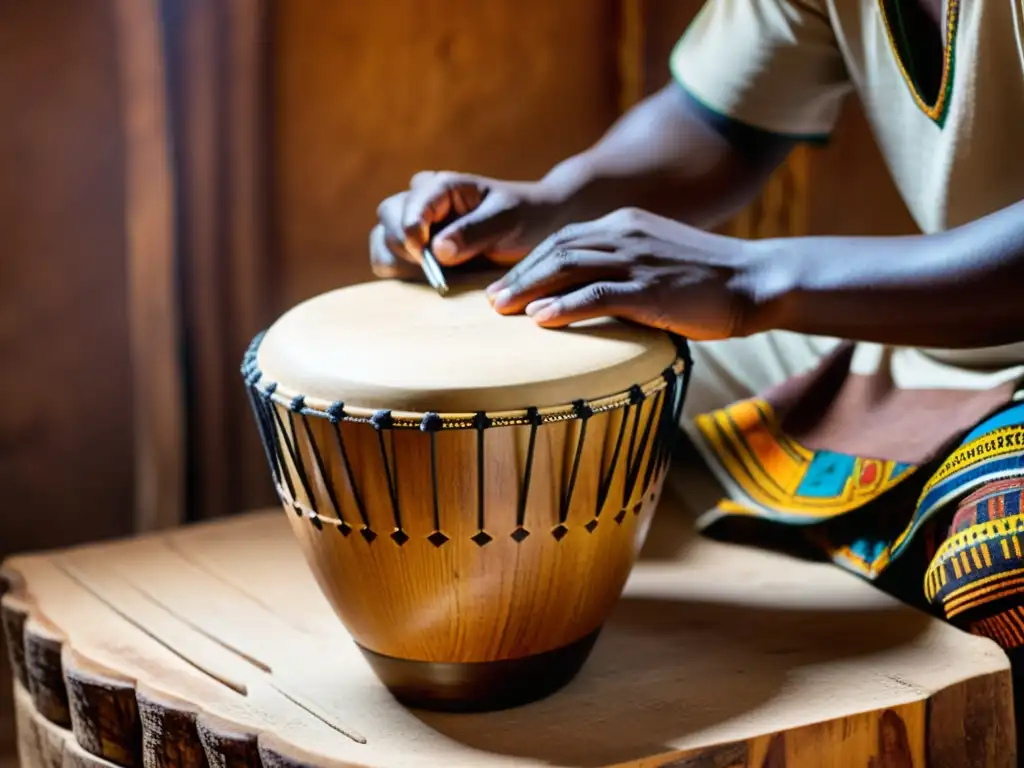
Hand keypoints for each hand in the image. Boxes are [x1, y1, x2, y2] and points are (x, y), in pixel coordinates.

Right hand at [369, 171, 561, 279]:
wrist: (535, 230)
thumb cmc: (525, 219)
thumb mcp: (508, 221)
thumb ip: (474, 231)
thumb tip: (436, 250)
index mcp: (442, 186)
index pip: (410, 206)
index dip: (413, 232)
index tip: (430, 257)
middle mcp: (421, 200)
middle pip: (388, 218)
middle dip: (406, 246)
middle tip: (436, 270)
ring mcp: (413, 224)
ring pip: (381, 239)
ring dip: (400, 262)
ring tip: (433, 274)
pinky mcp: (411, 250)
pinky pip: (386, 259)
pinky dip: (399, 273)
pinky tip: (426, 279)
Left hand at [484, 207, 761, 340]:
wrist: (756, 280)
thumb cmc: (709, 280)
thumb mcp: (658, 260)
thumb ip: (623, 268)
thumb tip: (589, 294)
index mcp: (626, 225)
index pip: (565, 238)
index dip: (531, 262)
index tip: (507, 284)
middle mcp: (626, 234)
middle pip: (557, 249)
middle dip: (520, 275)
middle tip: (490, 300)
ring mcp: (638, 260)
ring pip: (569, 267)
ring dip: (529, 289)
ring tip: (502, 310)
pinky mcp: (651, 289)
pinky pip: (598, 293)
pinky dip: (565, 305)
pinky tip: (540, 318)